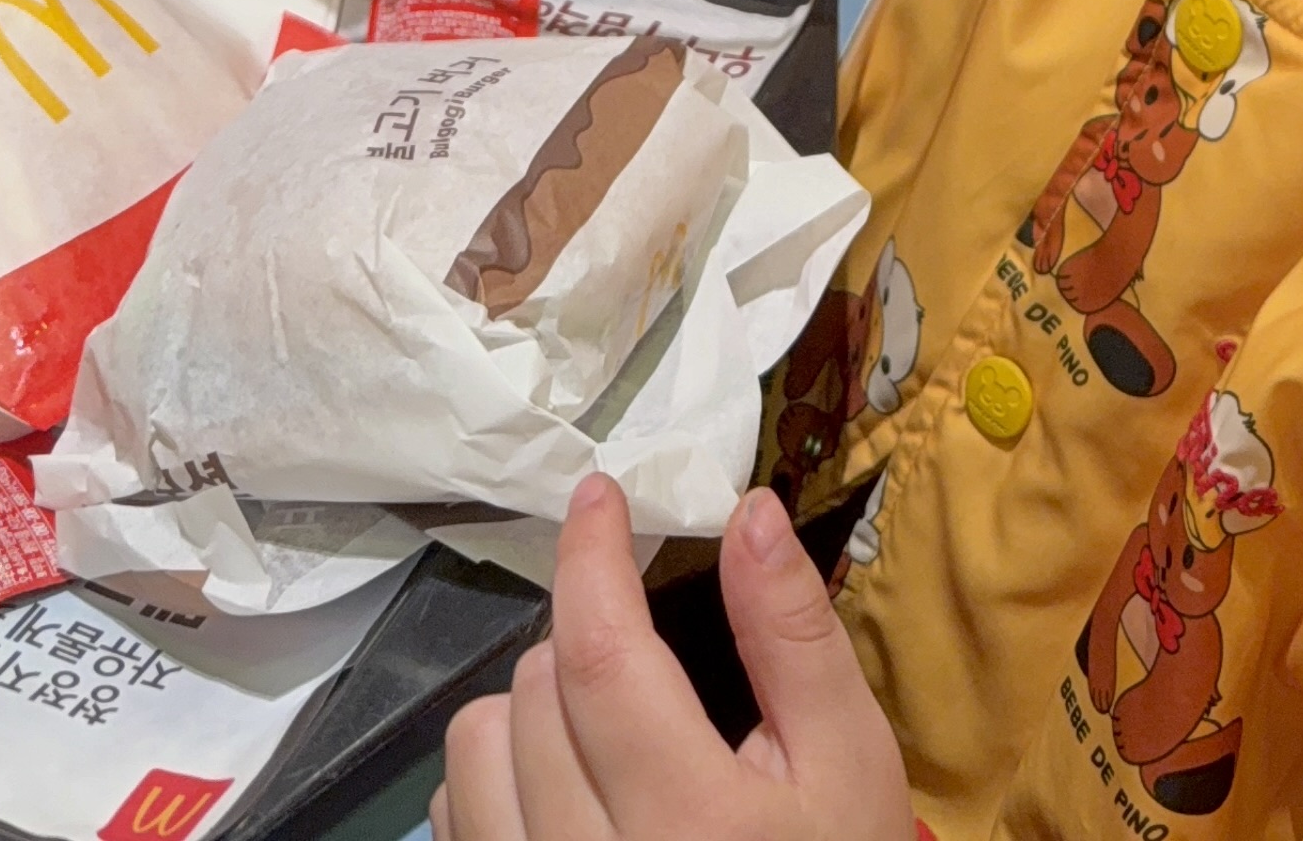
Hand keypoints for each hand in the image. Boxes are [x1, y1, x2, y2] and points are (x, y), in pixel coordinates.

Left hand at [432, 480, 914, 840]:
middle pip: (536, 691)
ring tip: (596, 721)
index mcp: (691, 818)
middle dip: (585, 635)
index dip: (589, 559)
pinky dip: (494, 777)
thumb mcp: (846, 758)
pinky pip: (456, 818)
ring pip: (475, 749)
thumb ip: (794, 635)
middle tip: (648, 656)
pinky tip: (560, 785)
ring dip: (525, 706)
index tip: (600, 494)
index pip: (602, 657)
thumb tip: (747, 511)